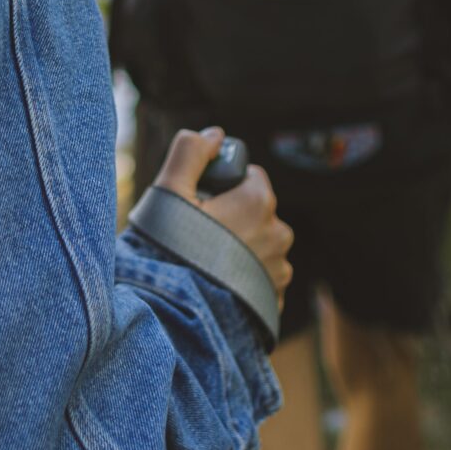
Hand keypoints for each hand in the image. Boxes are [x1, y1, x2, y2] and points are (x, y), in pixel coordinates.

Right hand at [156, 126, 293, 300]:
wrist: (176, 314)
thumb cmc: (172, 250)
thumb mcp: (170, 191)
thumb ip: (191, 151)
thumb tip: (214, 134)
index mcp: (259, 202)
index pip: (251, 177)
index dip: (226, 185)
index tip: (204, 202)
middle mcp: (279, 234)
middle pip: (257, 212)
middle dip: (235, 218)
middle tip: (200, 235)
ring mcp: (280, 270)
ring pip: (261, 246)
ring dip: (242, 250)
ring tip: (207, 264)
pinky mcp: (276, 300)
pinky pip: (263, 279)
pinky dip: (246, 279)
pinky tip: (220, 286)